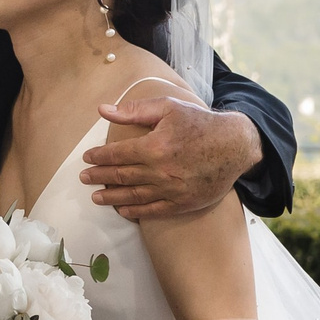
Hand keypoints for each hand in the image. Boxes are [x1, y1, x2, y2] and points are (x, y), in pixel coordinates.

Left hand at [82, 99, 261, 220]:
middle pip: (121, 176)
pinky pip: (153, 211)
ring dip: (112, 197)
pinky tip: (122, 210)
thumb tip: (102, 110)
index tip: (87, 158)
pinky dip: (135, 212)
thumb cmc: (200, 123)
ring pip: (134, 196)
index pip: (117, 154)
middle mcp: (161, 171)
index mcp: (155, 146)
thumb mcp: (168, 108)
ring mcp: (172, 189)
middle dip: (99, 176)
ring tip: (96, 197)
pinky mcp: (183, 202)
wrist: (235, 145)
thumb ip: (134, 110)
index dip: (99, 157)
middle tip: (84, 177)